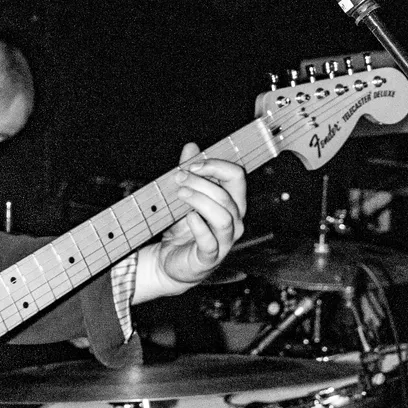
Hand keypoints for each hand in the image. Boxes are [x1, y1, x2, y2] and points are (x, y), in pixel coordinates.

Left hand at [134, 143, 246, 299]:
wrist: (169, 261)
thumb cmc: (183, 228)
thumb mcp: (185, 196)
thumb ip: (190, 172)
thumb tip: (192, 146)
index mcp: (232, 203)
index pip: (237, 176)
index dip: (216, 165)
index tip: (191, 164)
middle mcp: (234, 221)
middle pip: (228, 195)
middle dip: (203, 182)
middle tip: (178, 177)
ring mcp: (225, 241)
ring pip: (224, 217)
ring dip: (200, 201)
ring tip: (180, 193)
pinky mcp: (210, 257)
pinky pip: (211, 242)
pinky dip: (199, 227)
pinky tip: (188, 217)